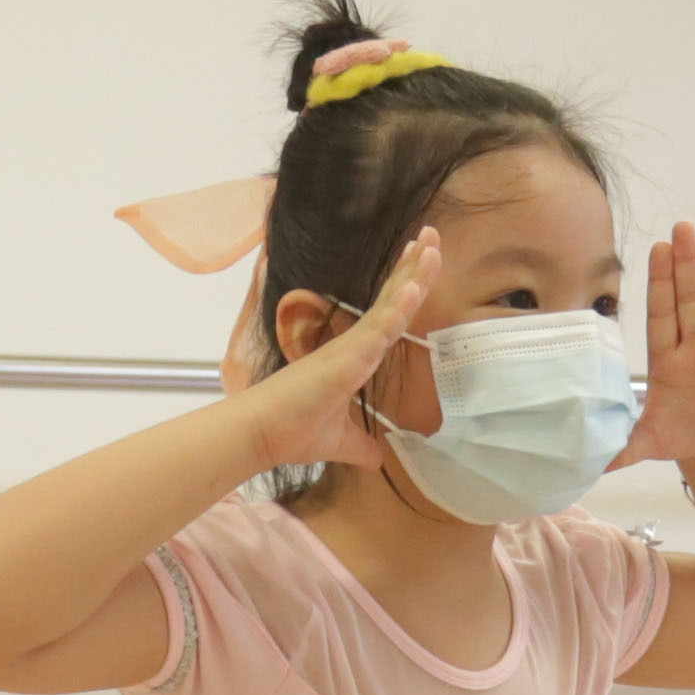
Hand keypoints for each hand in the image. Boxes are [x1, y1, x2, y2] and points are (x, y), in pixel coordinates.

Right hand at [235, 228, 438, 473]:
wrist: (262, 437)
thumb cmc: (293, 432)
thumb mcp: (340, 442)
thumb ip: (361, 446)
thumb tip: (378, 460)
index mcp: (356, 356)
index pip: (389, 315)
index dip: (407, 286)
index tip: (423, 259)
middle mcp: (355, 344)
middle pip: (393, 297)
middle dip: (414, 266)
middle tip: (433, 234)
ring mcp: (351, 347)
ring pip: (390, 305)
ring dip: (413, 274)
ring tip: (431, 244)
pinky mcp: (345, 358)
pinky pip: (378, 329)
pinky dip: (398, 308)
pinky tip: (415, 287)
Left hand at [614, 221, 694, 481]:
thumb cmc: (680, 436)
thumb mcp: (646, 442)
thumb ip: (620, 447)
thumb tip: (589, 461)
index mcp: (666, 357)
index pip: (662, 312)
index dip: (660, 281)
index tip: (657, 249)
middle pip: (690, 299)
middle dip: (685, 264)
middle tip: (682, 228)